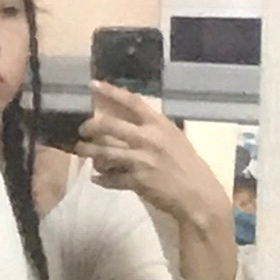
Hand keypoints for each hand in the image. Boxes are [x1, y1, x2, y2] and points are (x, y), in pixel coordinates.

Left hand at [77, 83, 232, 229]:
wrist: (197, 194)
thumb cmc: (188, 165)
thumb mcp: (174, 138)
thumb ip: (153, 129)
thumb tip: (132, 123)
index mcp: (159, 124)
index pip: (132, 102)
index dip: (110, 92)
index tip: (93, 85)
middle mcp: (148, 138)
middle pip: (109, 125)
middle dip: (90, 126)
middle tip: (83, 129)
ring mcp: (140, 160)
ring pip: (105, 152)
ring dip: (89, 151)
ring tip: (82, 151)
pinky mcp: (137, 181)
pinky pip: (112, 178)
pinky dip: (101, 178)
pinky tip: (96, 178)